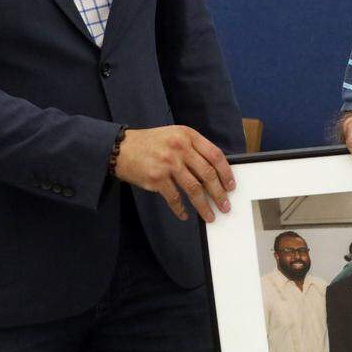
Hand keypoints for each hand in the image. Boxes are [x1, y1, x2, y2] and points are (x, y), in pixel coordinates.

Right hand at [114, 126, 235, 221]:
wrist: (120, 148)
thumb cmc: (152, 143)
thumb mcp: (176, 136)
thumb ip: (194, 149)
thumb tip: (215, 172)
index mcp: (188, 136)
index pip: (215, 155)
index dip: (226, 173)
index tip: (231, 186)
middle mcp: (180, 148)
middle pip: (207, 174)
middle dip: (219, 193)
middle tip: (225, 206)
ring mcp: (168, 164)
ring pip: (194, 189)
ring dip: (204, 206)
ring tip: (210, 216)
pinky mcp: (156, 178)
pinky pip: (174, 198)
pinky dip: (180, 209)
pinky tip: (185, 215)